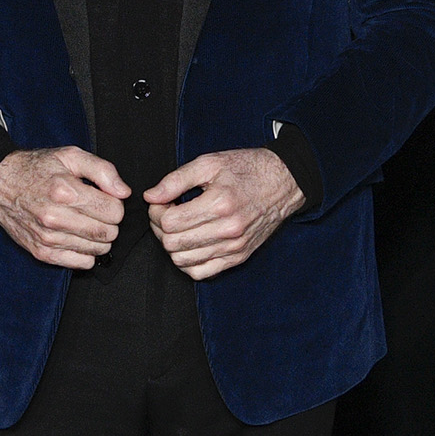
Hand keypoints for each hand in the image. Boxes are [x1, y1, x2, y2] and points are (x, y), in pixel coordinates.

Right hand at [0, 145, 132, 270]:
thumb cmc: (36, 168)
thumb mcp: (71, 156)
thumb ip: (103, 170)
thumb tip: (123, 193)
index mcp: (65, 192)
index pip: (114, 212)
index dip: (115, 205)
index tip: (105, 199)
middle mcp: (55, 218)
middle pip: (108, 233)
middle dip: (110, 223)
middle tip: (97, 211)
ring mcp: (47, 238)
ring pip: (98, 250)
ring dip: (99, 238)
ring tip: (86, 222)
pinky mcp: (42, 252)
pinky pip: (81, 263)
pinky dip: (86, 252)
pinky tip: (77, 237)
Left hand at [142, 147, 306, 281]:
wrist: (283, 182)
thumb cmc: (246, 169)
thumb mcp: (209, 163)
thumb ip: (176, 180)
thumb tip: (151, 196)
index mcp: (219, 204)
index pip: (169, 222)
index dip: (157, 212)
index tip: (162, 202)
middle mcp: (228, 230)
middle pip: (173, 244)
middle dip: (160, 228)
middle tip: (167, 213)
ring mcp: (234, 247)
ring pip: (183, 261)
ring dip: (172, 246)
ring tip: (179, 228)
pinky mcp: (238, 257)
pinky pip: (202, 272)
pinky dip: (188, 262)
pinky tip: (190, 244)